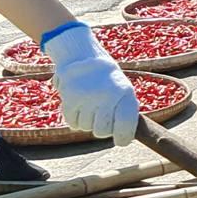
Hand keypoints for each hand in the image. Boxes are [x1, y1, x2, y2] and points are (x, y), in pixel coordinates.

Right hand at [43, 23, 138, 146]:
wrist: (84, 56)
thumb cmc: (108, 81)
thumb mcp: (124, 91)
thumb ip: (126, 114)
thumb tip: (124, 140)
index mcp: (126, 93)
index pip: (126, 126)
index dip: (123, 138)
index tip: (121, 141)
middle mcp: (108, 95)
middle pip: (102, 132)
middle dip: (101, 128)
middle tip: (101, 116)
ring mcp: (89, 96)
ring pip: (86, 128)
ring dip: (87, 121)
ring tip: (89, 104)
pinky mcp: (71, 97)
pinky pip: (73, 123)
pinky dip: (75, 118)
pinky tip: (79, 105)